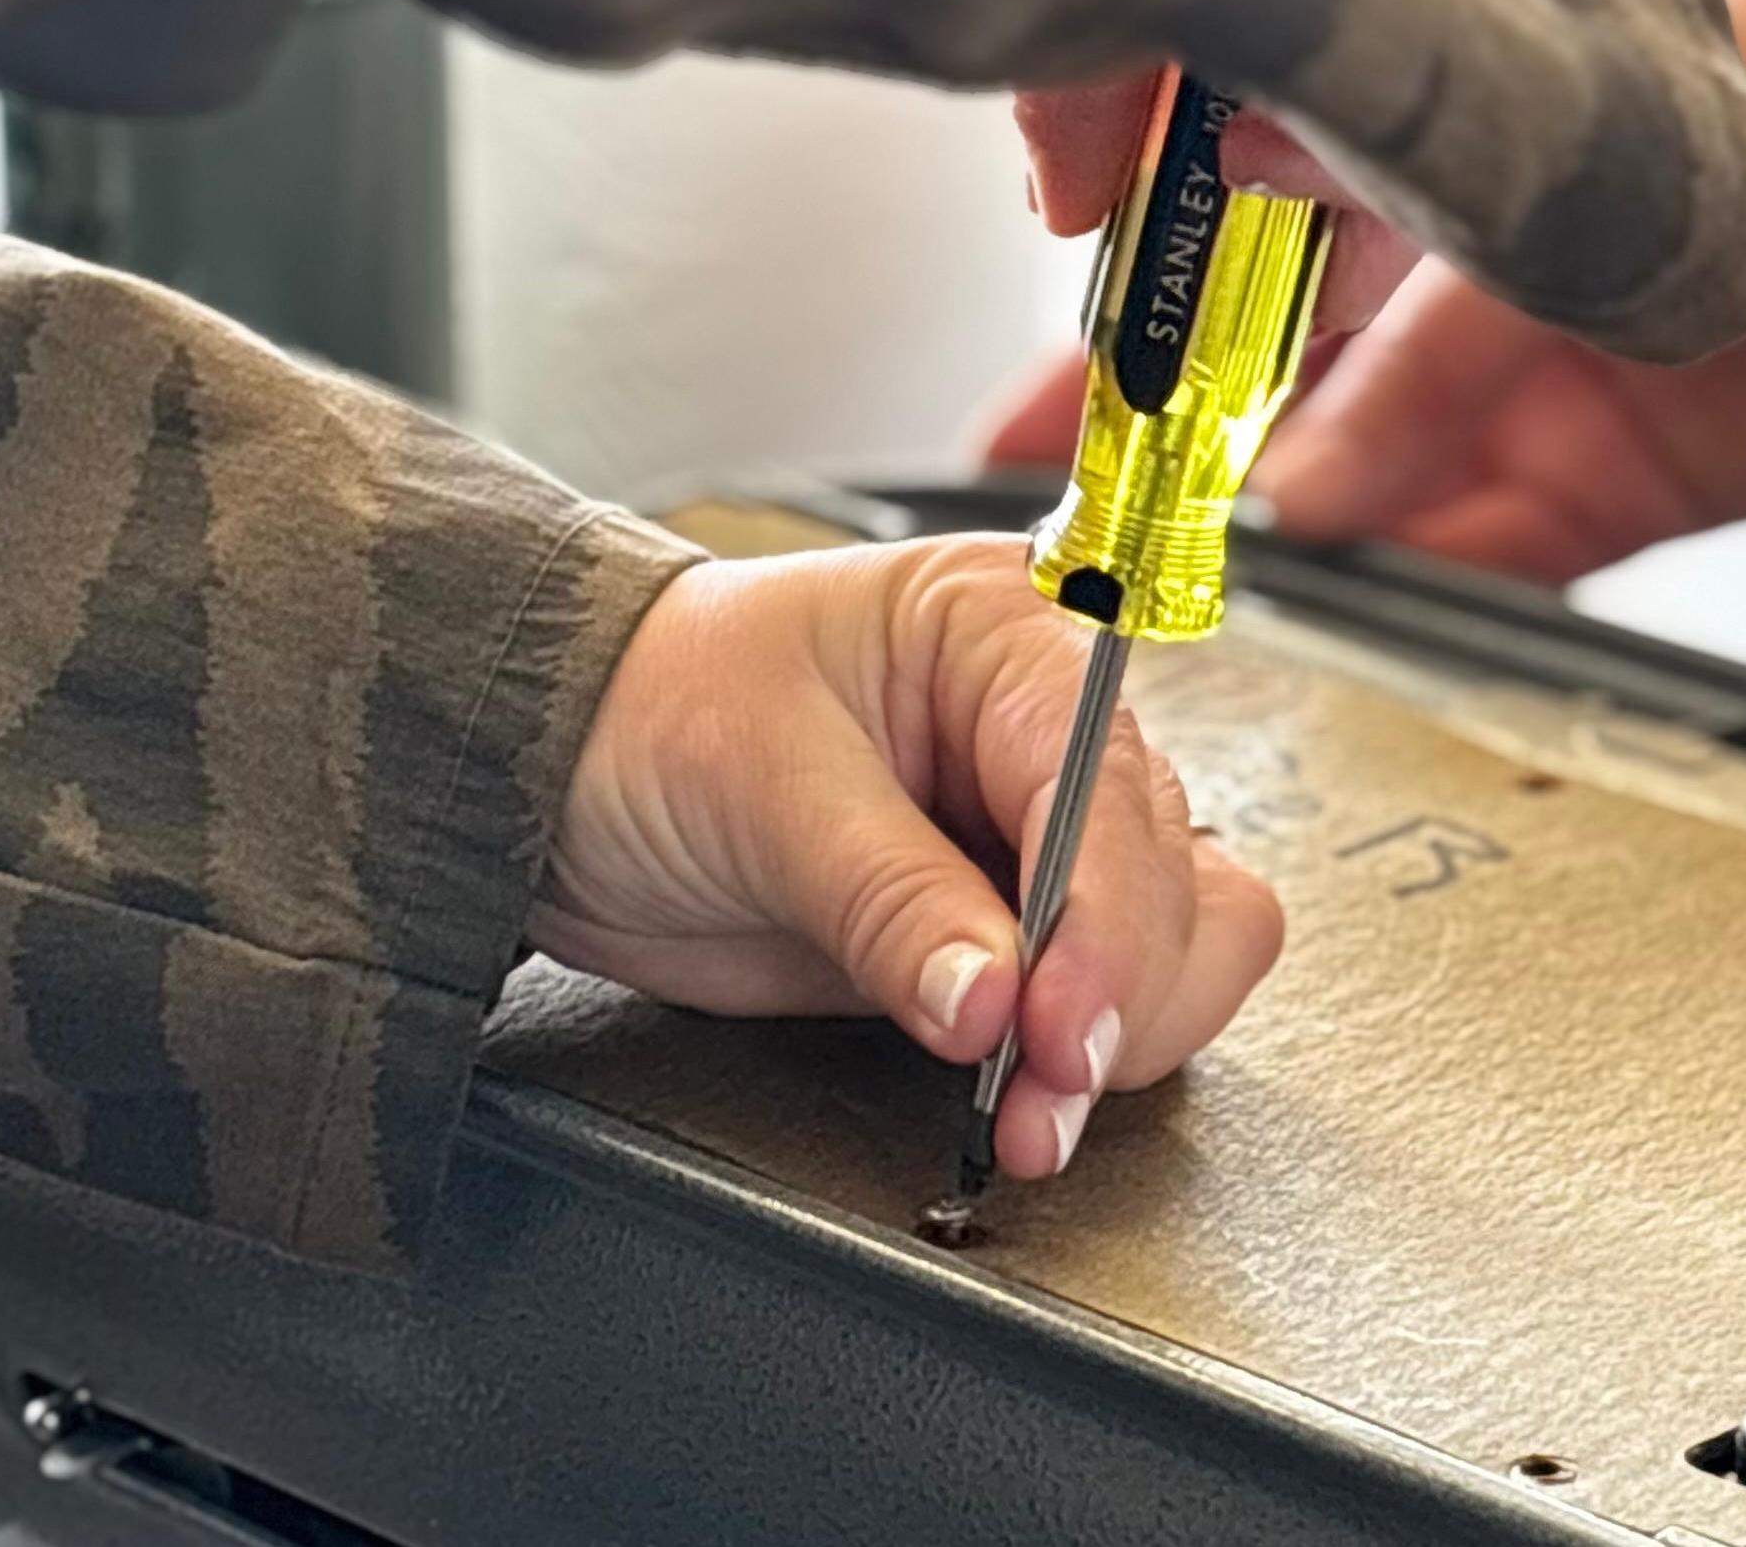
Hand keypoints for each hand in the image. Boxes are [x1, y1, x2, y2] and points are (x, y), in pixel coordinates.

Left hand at [531, 535, 1281, 1180]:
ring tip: (1034, 1115)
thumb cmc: (648, 714)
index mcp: (998, 630)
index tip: (1058, 1025)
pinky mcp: (1014, 924)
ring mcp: (1037, 828)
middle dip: (1116, 994)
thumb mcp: (757, 789)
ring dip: (1129, 1036)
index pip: (1101, 777)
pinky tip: (1035, 1095)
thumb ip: (887, 901)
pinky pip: (1122, 989)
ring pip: (1183, 933)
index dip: (1102, 913)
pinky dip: (1101, 1050)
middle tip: (1041, 1096)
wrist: (562, 773)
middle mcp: (1044, 722)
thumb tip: (989, 1003)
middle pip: (1167, 864)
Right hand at [986, 0, 1745, 584]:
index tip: (1035, 426)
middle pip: (1253, 410)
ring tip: (1170, 619)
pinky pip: (1471, 571)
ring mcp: (1504, 406)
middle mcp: (1433, 303)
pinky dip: (1404, 609)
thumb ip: (1427, 363)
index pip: (1214, 274)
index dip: (1118, 350)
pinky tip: (1330, 638)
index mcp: (1403, 177)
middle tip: (1068, 555)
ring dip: (1266, 567)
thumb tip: (1296, 494)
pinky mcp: (1586, 499)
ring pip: (1348, 504)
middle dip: (1154, 483)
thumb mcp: (1570, 194)